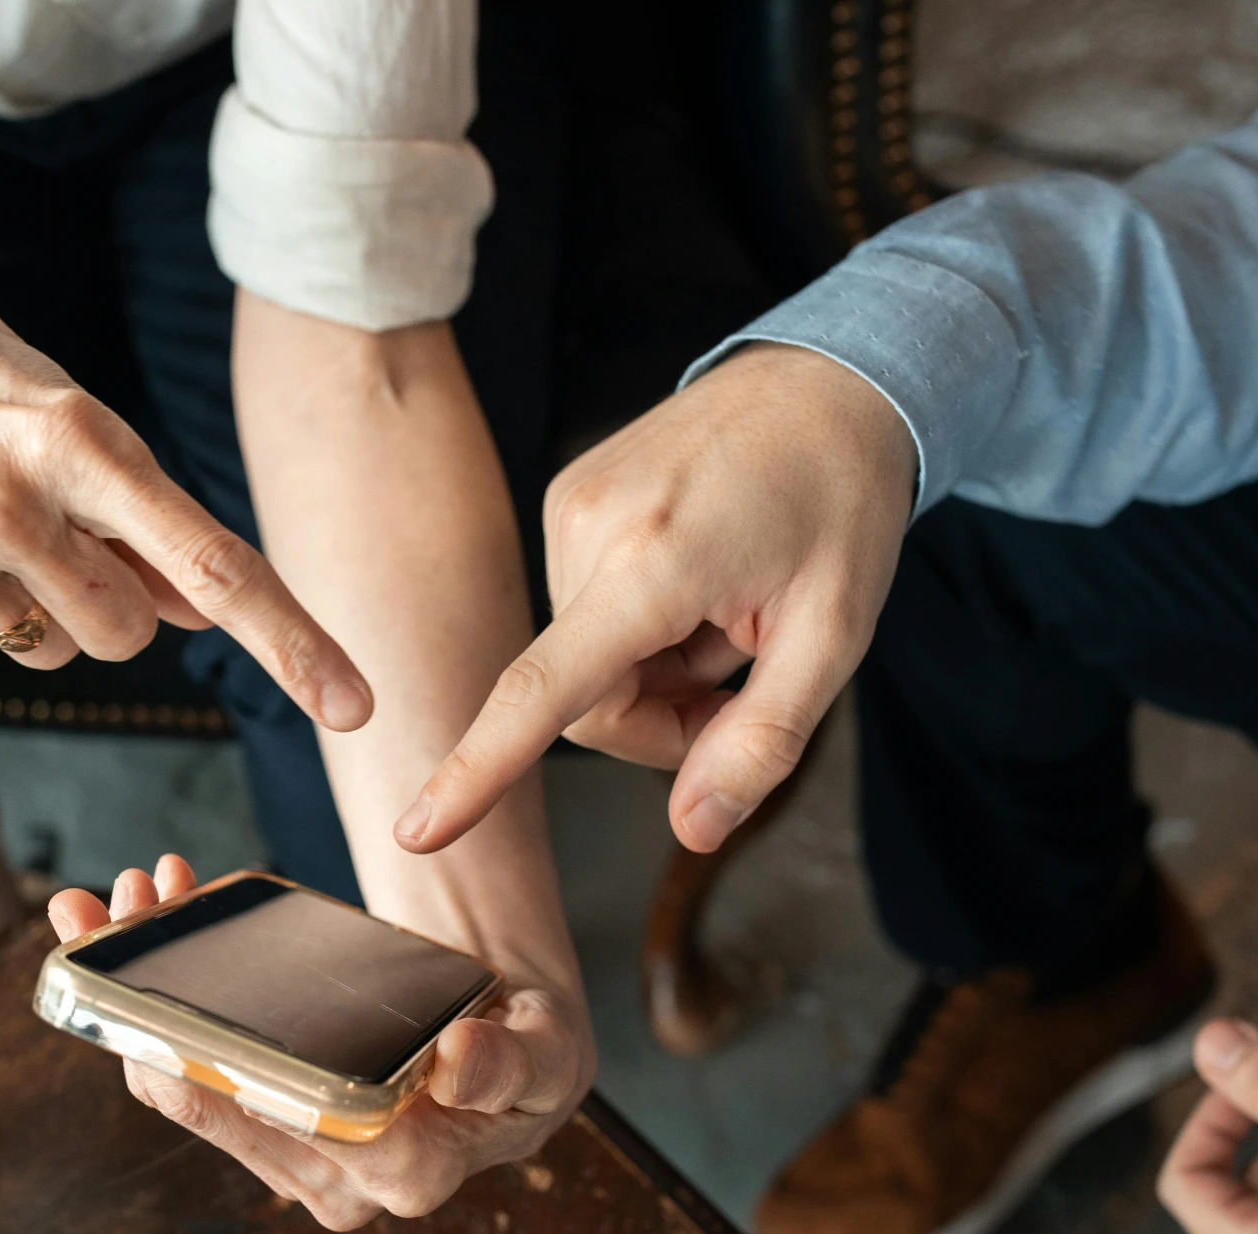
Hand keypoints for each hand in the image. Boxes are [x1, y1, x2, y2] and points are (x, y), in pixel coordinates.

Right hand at [0, 241, 369, 725]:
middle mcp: (7, 502)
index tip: (357, 706)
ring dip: (43, 602)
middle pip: (128, 635)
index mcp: (79, 440)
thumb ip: (141, 517)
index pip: (212, 564)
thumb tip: (206, 608)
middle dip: (118, 602)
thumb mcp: (69, 413)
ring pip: (55, 649)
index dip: (293, 642)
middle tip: (65, 533)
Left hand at [47, 856, 594, 1229]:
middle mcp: (335, 1182)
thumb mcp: (548, 1051)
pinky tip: (138, 920)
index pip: (305, 1136)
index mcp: (410, 1173)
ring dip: (136, 990)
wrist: (504, 1043)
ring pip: (182, 1082)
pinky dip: (150, 994)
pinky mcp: (258, 1122)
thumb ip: (514, 1065)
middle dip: (152, 1009)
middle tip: (126, 910)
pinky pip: (183, 1066)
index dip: (237, 1076)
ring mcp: (288, 1156)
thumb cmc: (530, 1047)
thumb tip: (458, 1062)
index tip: (189, 1006)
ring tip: (122, 899)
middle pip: (217, 1105)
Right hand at [392, 344, 915, 856]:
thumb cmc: (841, 503)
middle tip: (744, 685)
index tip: (417, 831)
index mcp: (653, 561)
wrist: (827, 380)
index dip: (479, 771)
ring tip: (728, 614)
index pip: (542, 691)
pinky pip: (583, 614)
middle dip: (662, 721)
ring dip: (655, 671)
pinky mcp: (566, 497)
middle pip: (586, 701)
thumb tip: (693, 831)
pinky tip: (699, 585)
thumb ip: (762, 743)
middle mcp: (587, 526)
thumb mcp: (833, 637)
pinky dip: (640, 628)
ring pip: (583, 664)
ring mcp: (568, 504)